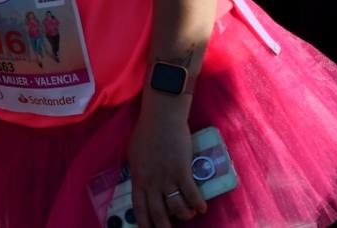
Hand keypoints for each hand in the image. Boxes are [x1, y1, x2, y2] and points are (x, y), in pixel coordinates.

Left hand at [127, 101, 206, 226]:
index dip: (144, 223)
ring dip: (185, 215)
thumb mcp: (134, 154)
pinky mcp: (183, 171)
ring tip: (189, 215)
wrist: (161, 118)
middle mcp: (151, 182)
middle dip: (165, 227)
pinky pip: (192, 195)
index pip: (139, 208)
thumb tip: (140, 182)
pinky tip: (202, 207)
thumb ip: (139, 171)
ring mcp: (167, 177)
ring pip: (177, 208)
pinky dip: (198, 204)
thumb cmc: (146, 132)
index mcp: (138, 178)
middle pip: (158, 213)